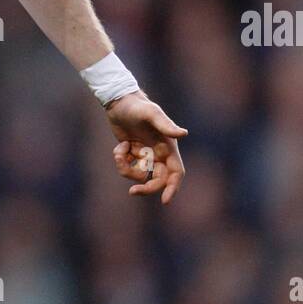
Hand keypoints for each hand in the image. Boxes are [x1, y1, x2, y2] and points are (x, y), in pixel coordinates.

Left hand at [107, 90, 186, 204]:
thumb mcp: (151, 113)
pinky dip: (121, 159)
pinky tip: (121, 145)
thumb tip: (183, 134)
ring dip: (126, 168)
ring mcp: (145, 155)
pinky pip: (127, 167)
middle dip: (146, 188)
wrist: (119, 102)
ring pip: (139, 175)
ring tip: (120, 151)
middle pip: (158, 180)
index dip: (173, 187)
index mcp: (168, 147)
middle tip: (132, 192)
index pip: (176, 173)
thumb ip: (165, 125)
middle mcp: (159, 154)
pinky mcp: (132, 154)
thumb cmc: (138, 106)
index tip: (165, 200)